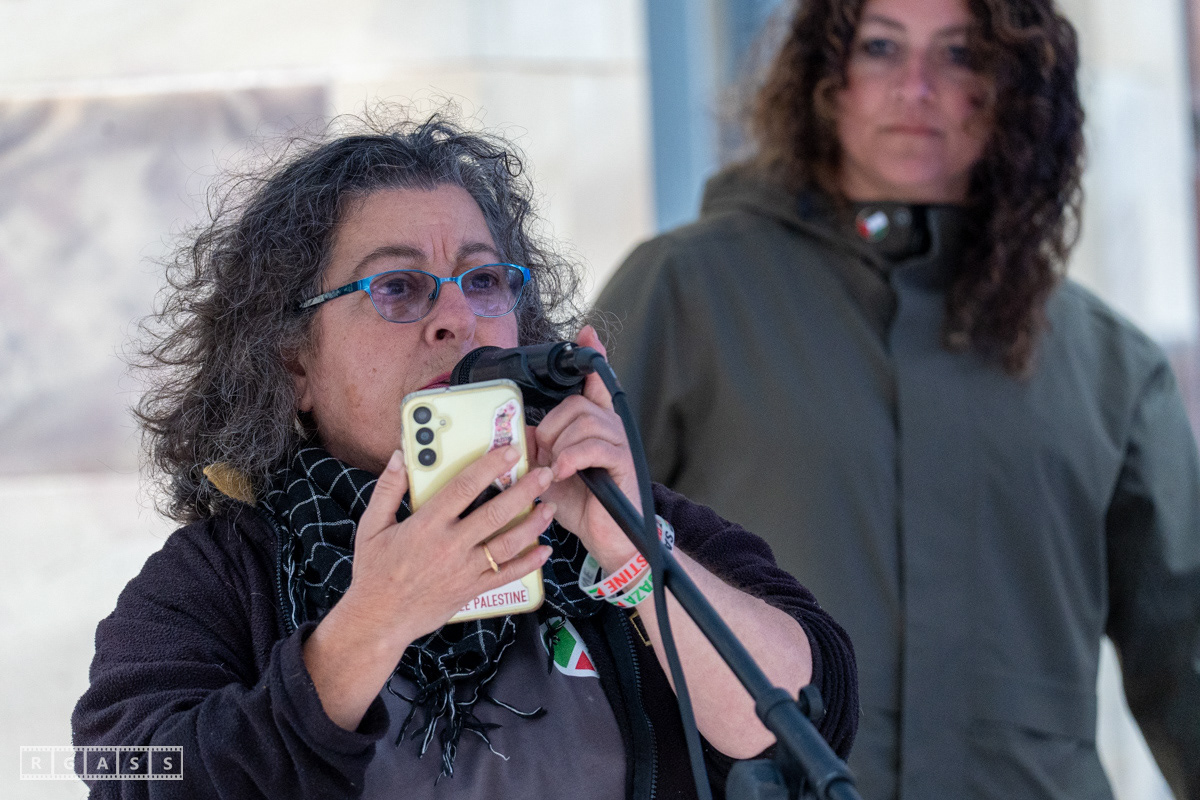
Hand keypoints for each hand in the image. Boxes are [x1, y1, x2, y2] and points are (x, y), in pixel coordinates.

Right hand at [338, 445, 554, 651]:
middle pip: (495, 513)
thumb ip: (388, 489)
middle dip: (524, 491)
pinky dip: (528, 564)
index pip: (464, 488)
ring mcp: (464, 570)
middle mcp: (450, 546)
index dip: (489, 467)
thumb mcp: (371, 526)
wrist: (378, 620)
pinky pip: (506, 575)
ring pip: (507, 544)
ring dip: (532, 525)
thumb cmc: (374, 572)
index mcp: (427, 525)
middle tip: (545, 474)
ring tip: (549, 507)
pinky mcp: (472, 590)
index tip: (509, 452)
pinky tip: (544, 551)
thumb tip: (399, 457)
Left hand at [532, 325, 641, 571]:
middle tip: (546, 456)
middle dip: (552, 428)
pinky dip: (572, 457)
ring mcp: (620, 444)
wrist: (607, 540)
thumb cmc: (582, 507)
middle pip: (577, 404)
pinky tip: (563, 472)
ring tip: (556, 470)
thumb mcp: (550, 473)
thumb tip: (517, 430)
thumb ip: (537, 448)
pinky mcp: (624, 464)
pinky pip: (594, 446)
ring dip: (561, 445)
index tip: (588, 333)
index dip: (594, 355)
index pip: (597, 382)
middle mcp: (611, 428)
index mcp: (595, 426)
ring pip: (584, 422)